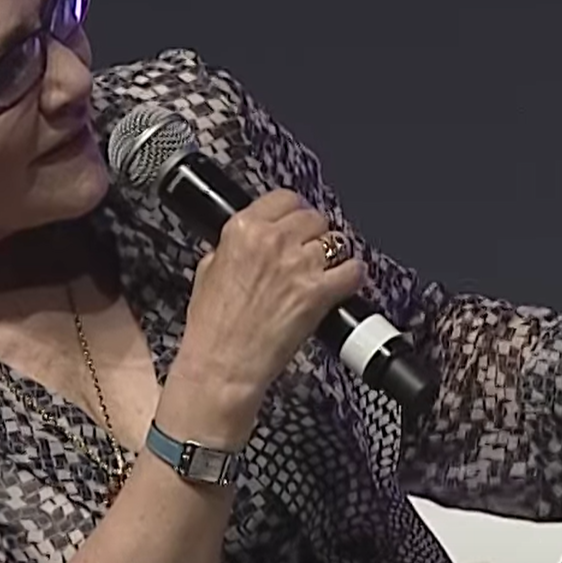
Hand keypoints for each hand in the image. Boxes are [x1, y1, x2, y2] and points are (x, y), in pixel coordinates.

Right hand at [165, 190, 365, 439]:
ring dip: (333, 254)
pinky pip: (353, 270)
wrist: (222, 363)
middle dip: (314, 233)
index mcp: (242, 229)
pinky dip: (353, 276)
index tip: (297, 222)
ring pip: (336, 240)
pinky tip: (344, 283)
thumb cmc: (213, 327)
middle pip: (314, 217)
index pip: (285, 198)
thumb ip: (232, 247)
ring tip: (325, 270)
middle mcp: (272, 241)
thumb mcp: (208, 271)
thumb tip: (247, 241)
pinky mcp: (318, 291)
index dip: (295, 211)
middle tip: (310, 251)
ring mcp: (298, 265)